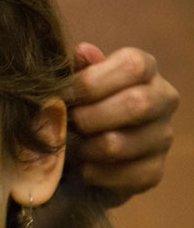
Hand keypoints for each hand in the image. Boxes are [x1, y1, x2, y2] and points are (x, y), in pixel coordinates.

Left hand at [68, 43, 178, 205]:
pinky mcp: (153, 171)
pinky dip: (92, 173)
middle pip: (136, 104)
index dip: (93, 82)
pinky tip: (83, 166)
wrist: (76, 153)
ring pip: (120, 144)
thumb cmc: (74, 106)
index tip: (64, 94)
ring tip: (71, 145)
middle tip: (68, 124)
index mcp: (144, 70)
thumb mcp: (70, 84)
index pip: (133, 66)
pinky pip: (121, 175)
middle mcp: (163, 100)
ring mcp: (162, 137)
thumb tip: (83, 51)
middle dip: (88, 117)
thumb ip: (76, 68)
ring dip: (84, 148)